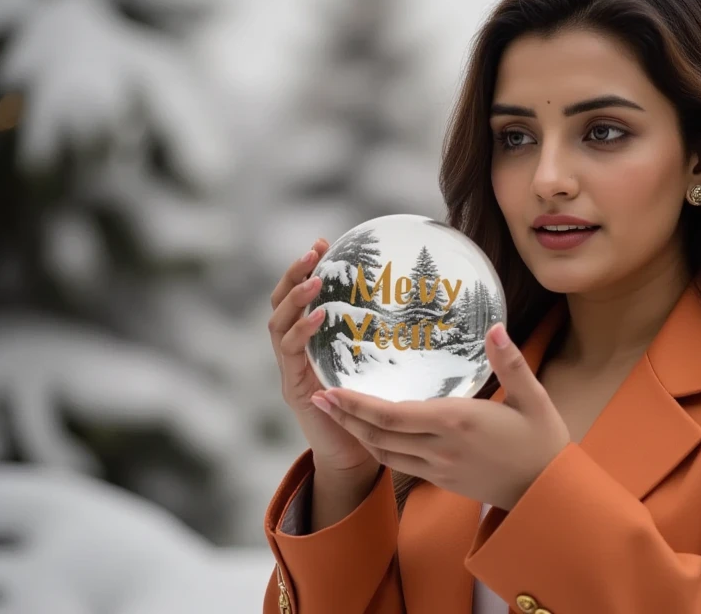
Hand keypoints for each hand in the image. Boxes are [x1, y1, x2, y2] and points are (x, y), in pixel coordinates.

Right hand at [268, 238, 375, 473]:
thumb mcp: (376, 364)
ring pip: (278, 326)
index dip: (306, 270)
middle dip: (293, 274)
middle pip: (280, 305)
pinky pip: (291, 353)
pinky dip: (302, 330)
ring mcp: (291, 370)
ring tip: (315, 279)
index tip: (324, 243)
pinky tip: (321, 315)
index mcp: (311, 345)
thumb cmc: (371, 409)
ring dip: (295, 298)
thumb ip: (384, 338)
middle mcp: (295, 354)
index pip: (300, 299)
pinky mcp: (294, 388)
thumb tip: (422, 305)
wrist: (356, 456)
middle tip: (313, 251)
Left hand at [310, 323, 570, 510]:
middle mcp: (441, 449)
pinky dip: (377, 448)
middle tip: (317, 396)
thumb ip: (510, 361)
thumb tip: (496, 327)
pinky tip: (369, 434)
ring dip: (356, 433)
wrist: (548, 494)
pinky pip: (399, 464)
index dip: (357, 405)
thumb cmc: (543, 442)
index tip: (330, 389)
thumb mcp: (533, 397)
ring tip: (335, 412)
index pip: (393, 416)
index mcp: (457, 422)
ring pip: (384, 453)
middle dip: (345, 417)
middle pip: (378, 435)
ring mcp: (439, 469)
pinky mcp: (443, 481)